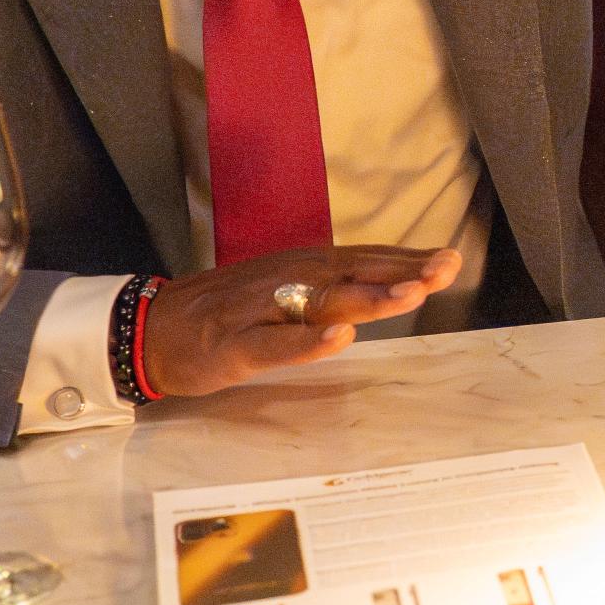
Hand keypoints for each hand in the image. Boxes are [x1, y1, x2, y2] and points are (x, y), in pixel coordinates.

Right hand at [141, 244, 462, 397]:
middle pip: (354, 274)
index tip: (451, 259)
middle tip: (446, 269)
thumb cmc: (230, 311)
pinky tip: (340, 339)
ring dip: (368, 298)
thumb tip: (395, 281)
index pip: (366, 259)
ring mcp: (262, 310)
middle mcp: (290, 279)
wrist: (153, 329)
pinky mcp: (236, 345)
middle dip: (403, 271)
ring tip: (411, 293)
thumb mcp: (289, 291)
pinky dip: (309, 342)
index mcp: (306, 268)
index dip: (408, 259)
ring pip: (323, 303)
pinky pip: (277, 343)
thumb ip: (338, 288)